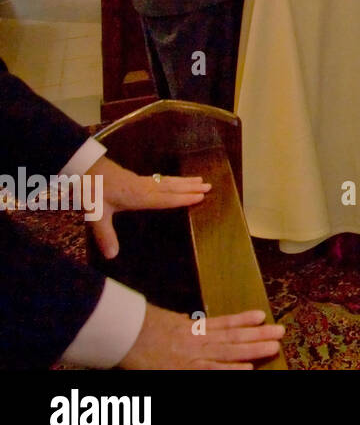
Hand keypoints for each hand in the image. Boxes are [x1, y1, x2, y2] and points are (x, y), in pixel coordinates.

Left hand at [88, 156, 209, 259]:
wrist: (84, 168)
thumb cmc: (91, 191)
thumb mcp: (95, 215)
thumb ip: (105, 235)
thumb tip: (112, 256)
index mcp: (138, 197)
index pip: (165, 198)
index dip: (182, 198)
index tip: (201, 196)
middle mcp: (144, 188)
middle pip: (171, 187)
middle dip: (190, 187)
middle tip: (210, 186)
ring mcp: (141, 181)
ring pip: (167, 181)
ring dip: (185, 181)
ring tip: (201, 179)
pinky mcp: (136, 178)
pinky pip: (161, 179)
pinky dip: (173, 179)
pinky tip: (175, 181)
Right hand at [119, 306, 283, 369]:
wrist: (124, 333)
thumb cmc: (140, 327)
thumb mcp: (163, 320)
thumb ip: (179, 322)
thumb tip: (187, 319)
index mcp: (191, 328)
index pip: (223, 323)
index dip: (243, 320)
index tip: (261, 316)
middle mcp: (197, 340)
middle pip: (233, 337)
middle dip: (258, 336)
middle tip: (281, 332)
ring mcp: (193, 356)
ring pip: (229, 352)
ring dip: (253, 349)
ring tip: (274, 346)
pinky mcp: (185, 370)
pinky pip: (211, 371)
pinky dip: (230, 371)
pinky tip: (248, 369)